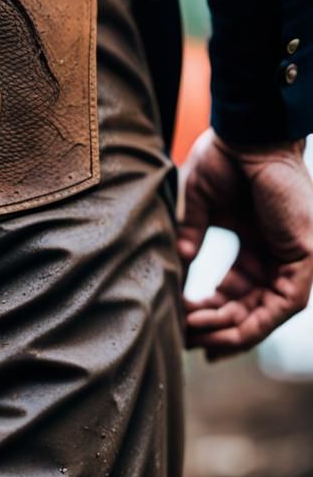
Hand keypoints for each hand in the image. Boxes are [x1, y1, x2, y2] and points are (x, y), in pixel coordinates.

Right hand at [177, 128, 312, 359]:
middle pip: (249, 311)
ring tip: (195, 335)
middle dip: (216, 329)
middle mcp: (276, 258)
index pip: (235, 294)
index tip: (179, 324)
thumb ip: (191, 238)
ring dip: (231, 331)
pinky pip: (286, 305)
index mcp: (255, 247)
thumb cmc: (223, 160)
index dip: (208, 314)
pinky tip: (224, 329)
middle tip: (183, 340)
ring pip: (267, 315)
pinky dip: (255, 322)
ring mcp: (295, 260)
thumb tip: (177, 265)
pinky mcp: (306, 258)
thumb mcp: (200, 208)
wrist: (245, 135)